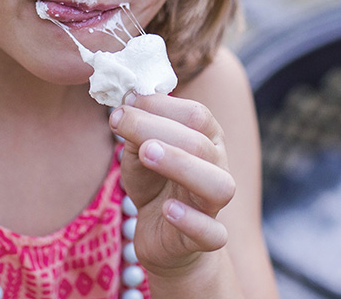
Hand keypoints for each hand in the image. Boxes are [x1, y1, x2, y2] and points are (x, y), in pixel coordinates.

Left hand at [109, 93, 236, 276]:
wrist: (159, 233)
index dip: (160, 105)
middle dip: (160, 130)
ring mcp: (214, 204)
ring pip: (218, 185)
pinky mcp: (208, 237)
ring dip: (182, 166)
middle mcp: (218, 167)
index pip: (196, 115)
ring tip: (147, 154)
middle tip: (122, 122)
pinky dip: (192, 221)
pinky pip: (213, 233)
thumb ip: (137, 131)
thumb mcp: (139, 153)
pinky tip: (168, 209)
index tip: (125, 102)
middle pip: (201, 144)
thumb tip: (126, 106)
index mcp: (207, 140)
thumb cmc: (153, 184)